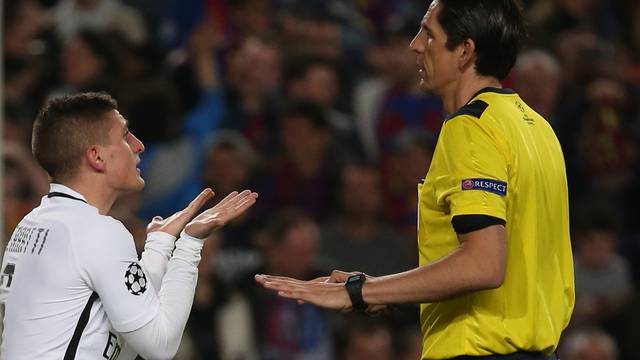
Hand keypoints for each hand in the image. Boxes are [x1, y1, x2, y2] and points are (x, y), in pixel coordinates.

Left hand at [147, 188, 214, 236]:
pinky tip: (206, 193)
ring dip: (203, 197)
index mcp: (178, 218)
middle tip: (210, 192)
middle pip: (194, 206)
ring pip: (195, 204)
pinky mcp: (186, 215)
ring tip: (210, 191)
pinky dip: (200, 199)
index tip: (200, 200)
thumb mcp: (156, 224)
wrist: (158, 240)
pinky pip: (194, 205)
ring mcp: (185, 216)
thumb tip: (157, 219)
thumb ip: (158, 221)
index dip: (195, 204)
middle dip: (202, 199)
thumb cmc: (156, 234)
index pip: (188, 209)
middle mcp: (183, 216)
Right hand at [184, 190, 257, 237]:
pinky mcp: (213, 212)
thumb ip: (212, 224)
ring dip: (240, 198)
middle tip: (255, 193)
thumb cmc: (196, 233)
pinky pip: (224, 203)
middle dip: (245, 200)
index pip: (237, 210)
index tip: (253, 199)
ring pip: (232, 204)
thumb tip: (221, 221)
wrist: (190, 236)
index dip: (245, 205)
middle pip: (237, 206)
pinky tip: (234, 193)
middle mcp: (223, 216)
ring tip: (248, 191)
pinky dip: (230, 198)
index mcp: (223, 219)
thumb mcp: (204, 228)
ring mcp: (219, 214)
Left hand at [260, 270, 389, 314]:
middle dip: (270, 280)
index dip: (275, 280)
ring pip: (289, 286)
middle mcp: (306, 286)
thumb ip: (307, 298)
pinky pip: (299, 294)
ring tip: (263, 283)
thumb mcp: (320, 299)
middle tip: (256, 277)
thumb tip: (296, 301)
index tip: (263, 278)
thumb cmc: (339, 297)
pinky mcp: (315, 296)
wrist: (352, 294)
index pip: (288, 282)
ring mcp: (310, 290)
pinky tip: (279, 293)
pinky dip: (289, 293)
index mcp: (307, 286)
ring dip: (275, 285)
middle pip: (285, 282)